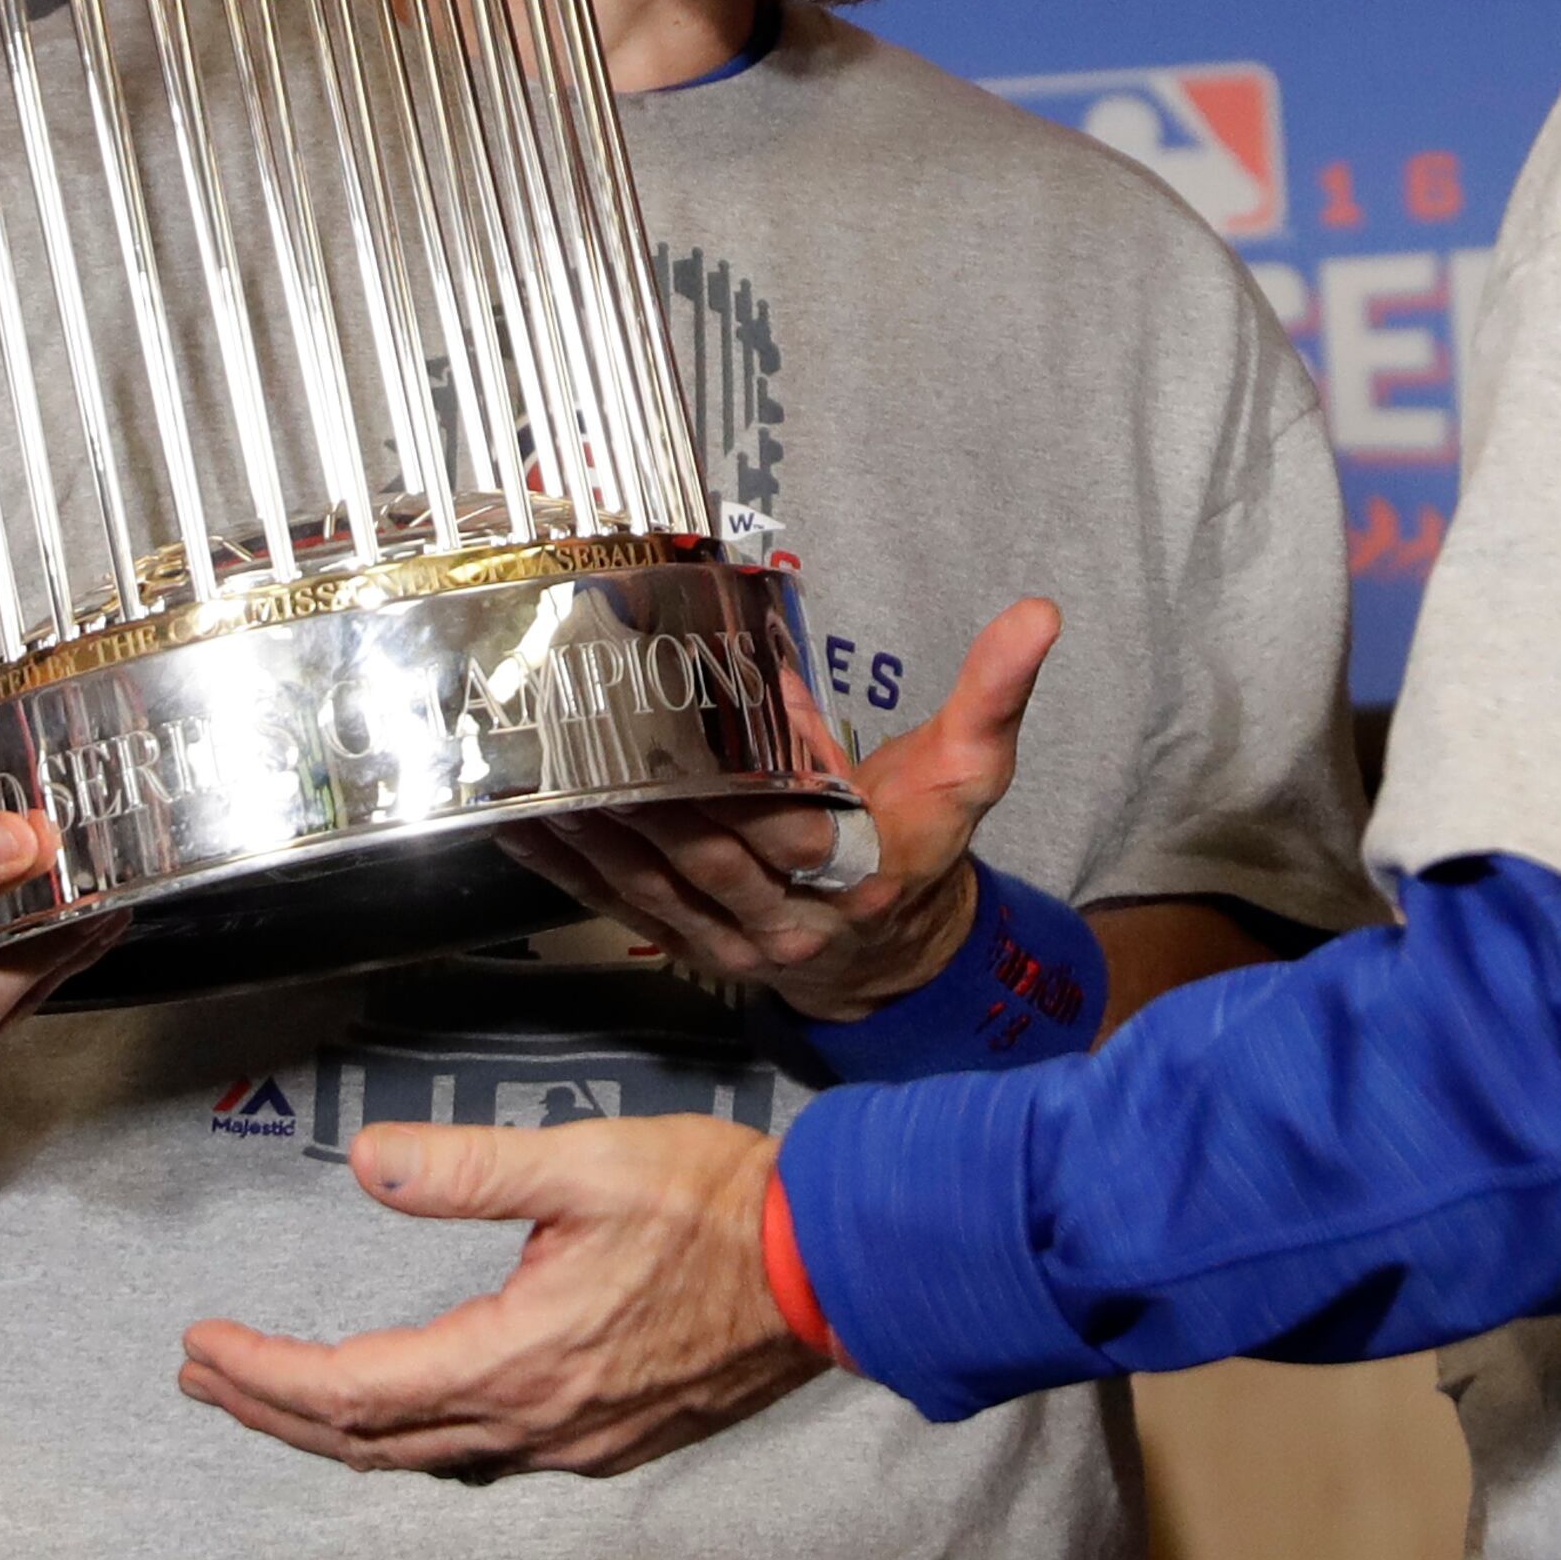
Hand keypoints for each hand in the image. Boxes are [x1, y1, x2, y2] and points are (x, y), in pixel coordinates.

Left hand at [178, 1113, 820, 1478]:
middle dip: (276, 1410)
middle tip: (211, 1378)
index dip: (263, 1372)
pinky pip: (485, 1457)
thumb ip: (470, 1168)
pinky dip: (420, 1437)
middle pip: (370, 1441)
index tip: (204, 1345)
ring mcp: (577, 1441)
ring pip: (426, 1458)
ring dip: (342, 1429)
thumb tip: (371, 1163)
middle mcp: (537, 1421)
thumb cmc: (725, 1208)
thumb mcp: (587, 1162)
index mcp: (518, 1358)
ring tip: (286, 1394)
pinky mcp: (611, 1438)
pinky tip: (414, 1411)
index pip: (349, 1389)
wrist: (831, 1262)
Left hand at [496, 598, 1060, 1020]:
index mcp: (856, 873)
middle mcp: (788, 920)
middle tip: (585, 739)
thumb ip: (996, 691)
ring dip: (591, 834)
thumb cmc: (921, 842)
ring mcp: (728, 940)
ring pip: (650, 886)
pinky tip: (521, 823)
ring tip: (534, 775)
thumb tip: (1040, 615)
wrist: (895, 944)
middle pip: (706, 858)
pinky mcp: (685, 943)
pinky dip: (568, 868)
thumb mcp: (971, 768)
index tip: (698, 735)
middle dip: (643, 806)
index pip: (796, 830)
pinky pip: (618, 907)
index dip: (748, 791)